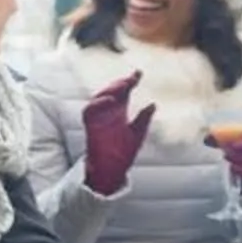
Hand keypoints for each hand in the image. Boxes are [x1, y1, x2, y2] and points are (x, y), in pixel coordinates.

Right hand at [80, 74, 153, 197]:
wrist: (113, 170)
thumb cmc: (124, 152)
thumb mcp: (138, 133)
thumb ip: (144, 119)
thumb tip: (153, 104)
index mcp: (120, 113)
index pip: (124, 93)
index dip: (130, 81)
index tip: (138, 73)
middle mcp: (108, 113)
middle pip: (111, 92)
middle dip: (120, 83)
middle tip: (131, 79)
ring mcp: (99, 119)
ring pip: (98, 98)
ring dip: (109, 90)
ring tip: (123, 85)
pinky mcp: (91, 127)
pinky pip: (88, 112)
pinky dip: (97, 104)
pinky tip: (110, 99)